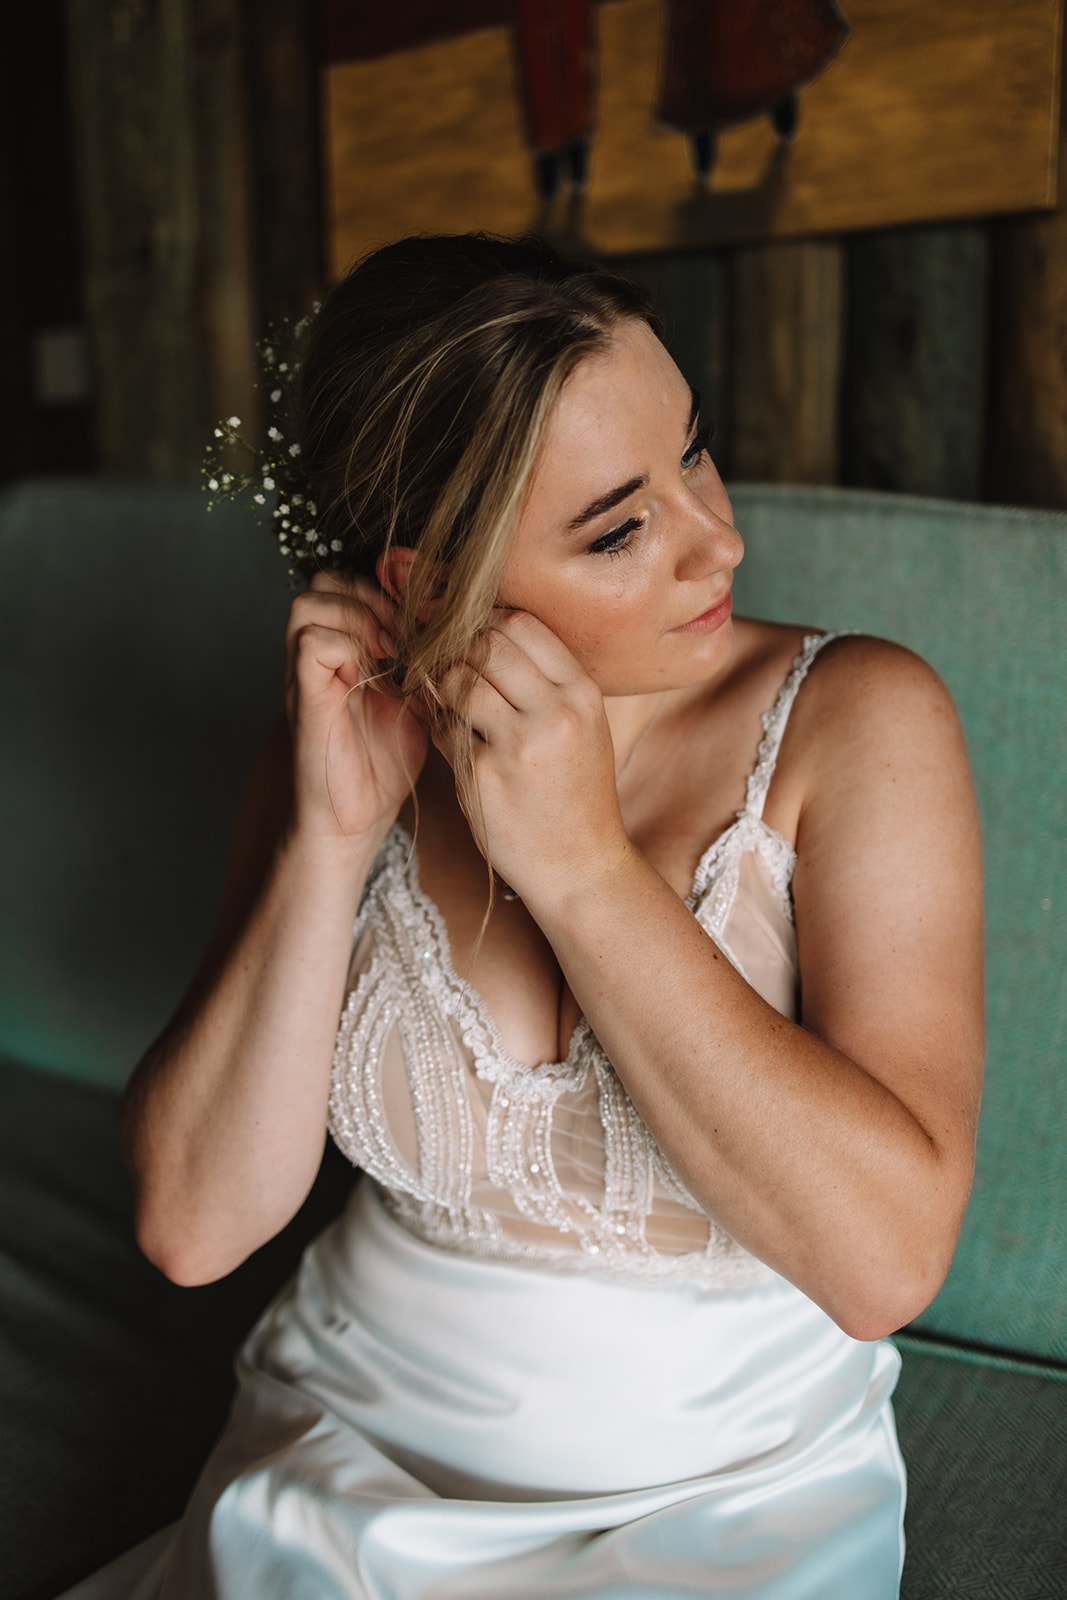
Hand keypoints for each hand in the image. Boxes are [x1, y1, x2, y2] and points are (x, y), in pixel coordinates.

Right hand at [284, 572, 427, 844]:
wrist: (355, 820)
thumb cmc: (385, 764)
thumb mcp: (418, 701)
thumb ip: (425, 663)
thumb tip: (464, 628)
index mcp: (342, 650)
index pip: (351, 583)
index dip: (389, 591)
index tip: (426, 622)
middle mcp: (317, 655)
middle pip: (326, 581)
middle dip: (373, 596)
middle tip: (409, 631)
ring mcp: (306, 675)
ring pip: (312, 602)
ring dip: (359, 616)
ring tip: (394, 649)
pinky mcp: (304, 699)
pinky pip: (311, 642)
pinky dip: (349, 645)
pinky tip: (382, 672)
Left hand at [434, 610, 628, 902]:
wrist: (580, 865)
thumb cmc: (575, 793)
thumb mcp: (582, 727)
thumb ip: (545, 681)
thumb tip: (486, 632)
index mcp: (582, 693)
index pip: (521, 623)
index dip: (486, 622)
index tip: (471, 635)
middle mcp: (554, 712)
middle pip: (486, 643)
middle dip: (459, 649)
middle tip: (451, 665)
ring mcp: (517, 744)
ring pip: (458, 680)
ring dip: (444, 686)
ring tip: (451, 704)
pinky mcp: (482, 775)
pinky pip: (443, 728)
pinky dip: (439, 727)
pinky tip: (453, 742)